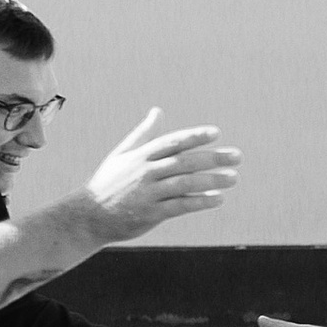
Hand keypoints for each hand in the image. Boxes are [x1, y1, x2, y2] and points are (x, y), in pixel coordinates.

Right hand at [78, 110, 240, 245]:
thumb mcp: (122, 154)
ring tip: (233, 178)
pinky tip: (218, 199)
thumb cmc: (108, 182)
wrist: (88, 216)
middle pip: (184, 162)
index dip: (194, 136)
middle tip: (237, 157)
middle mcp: (145, 172)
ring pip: (185, 184)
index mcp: (141, 155)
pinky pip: (180, 206)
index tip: (216, 133)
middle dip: (213, 158)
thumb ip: (144, 134)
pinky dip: (200, 202)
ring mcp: (148, 193)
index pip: (172, 142)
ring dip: (212, 180)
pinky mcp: (150, 214)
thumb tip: (158, 111)